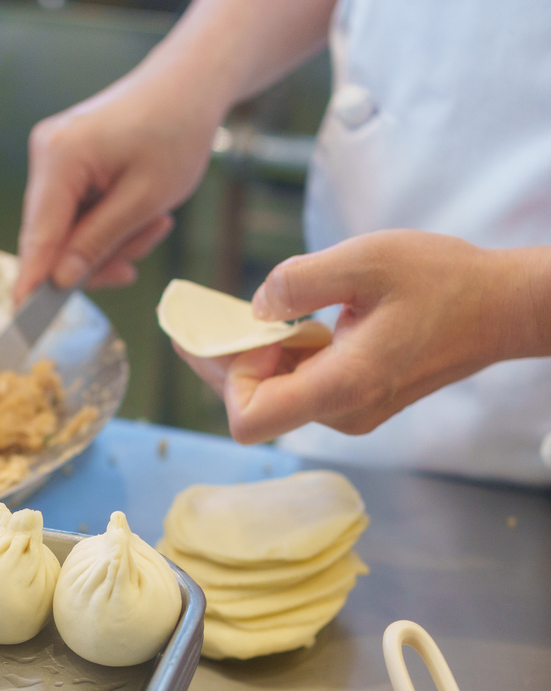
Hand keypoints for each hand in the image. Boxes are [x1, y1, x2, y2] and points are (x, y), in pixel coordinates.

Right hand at [14, 67, 223, 302]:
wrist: (188, 85)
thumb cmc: (176, 133)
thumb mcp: (145, 199)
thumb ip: (97, 242)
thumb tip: (60, 281)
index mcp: (60, 158)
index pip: (39, 234)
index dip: (32, 280)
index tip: (22, 318)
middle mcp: (45, 155)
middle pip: (51, 236)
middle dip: (93, 258)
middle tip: (135, 266)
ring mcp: (52, 159)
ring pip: (67, 230)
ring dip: (109, 242)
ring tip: (154, 226)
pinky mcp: (65, 164)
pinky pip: (77, 213)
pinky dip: (107, 225)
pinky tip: (141, 217)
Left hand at [175, 230, 546, 443]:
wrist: (503, 307)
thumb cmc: (444, 280)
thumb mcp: (367, 260)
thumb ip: (300, 281)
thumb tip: (256, 309)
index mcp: (342, 386)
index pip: (250, 419)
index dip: (231, 377)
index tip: (247, 331)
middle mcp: (342, 412)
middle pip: (255, 407)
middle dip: (226, 363)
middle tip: (200, 320)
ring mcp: (351, 411)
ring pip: (276, 396)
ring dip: (255, 357)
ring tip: (250, 314)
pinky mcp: (357, 401)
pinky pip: (300, 386)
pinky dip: (282, 358)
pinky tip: (286, 323)